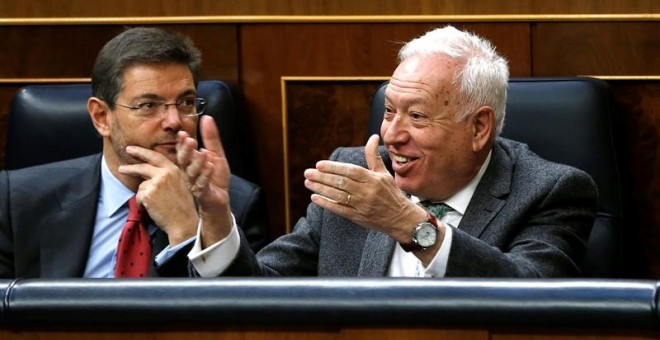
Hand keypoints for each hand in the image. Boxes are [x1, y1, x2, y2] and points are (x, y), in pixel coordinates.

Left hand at [118, 146, 198, 245]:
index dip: (142, 152)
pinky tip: (152, 208)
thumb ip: (168, 174)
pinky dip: (142, 203)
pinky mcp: (148, 194)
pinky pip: (138, 196)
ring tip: (154, 204)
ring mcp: (156, 183)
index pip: (155, 156)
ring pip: (141, 185)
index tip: (131, 149)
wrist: (183, 221)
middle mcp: (165, 173)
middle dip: (130, 168)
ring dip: (144, 195)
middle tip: (121, 168)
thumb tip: (151, 169)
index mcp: (174, 169)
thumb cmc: (182, 206)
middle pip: (142, 167)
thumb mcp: (180, 184)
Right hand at [176, 116, 232, 247]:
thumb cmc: (215, 177)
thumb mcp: (216, 154)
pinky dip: (206, 175)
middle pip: (184, 160)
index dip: (182, 142)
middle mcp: (188, 172)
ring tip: (202, 152)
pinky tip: (210, 166)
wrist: (219, 199)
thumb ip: (211, 138)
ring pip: (192, 172)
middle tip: (189, 139)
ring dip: (197, 161)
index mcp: (190, 162)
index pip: (182, 150)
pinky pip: (202, 184)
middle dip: (186, 150)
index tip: (182, 133)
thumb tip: (207, 117)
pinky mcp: (201, 193)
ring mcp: (194, 183)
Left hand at [303, 134, 427, 242]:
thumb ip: (373, 156)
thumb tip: (373, 137)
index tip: (319, 164)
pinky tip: (315, 198)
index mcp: (373, 179)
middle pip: (342, 183)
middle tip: (308, 172)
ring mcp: (362, 205)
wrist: (401, 218)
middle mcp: (367, 192)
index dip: (334, 168)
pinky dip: (326, 204)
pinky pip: (339, 209)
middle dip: (323, 177)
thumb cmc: (391, 193)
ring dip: (321, 189)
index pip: (350, 171)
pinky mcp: (358, 217)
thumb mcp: (384, 173)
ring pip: (338, 196)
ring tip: (308, 183)